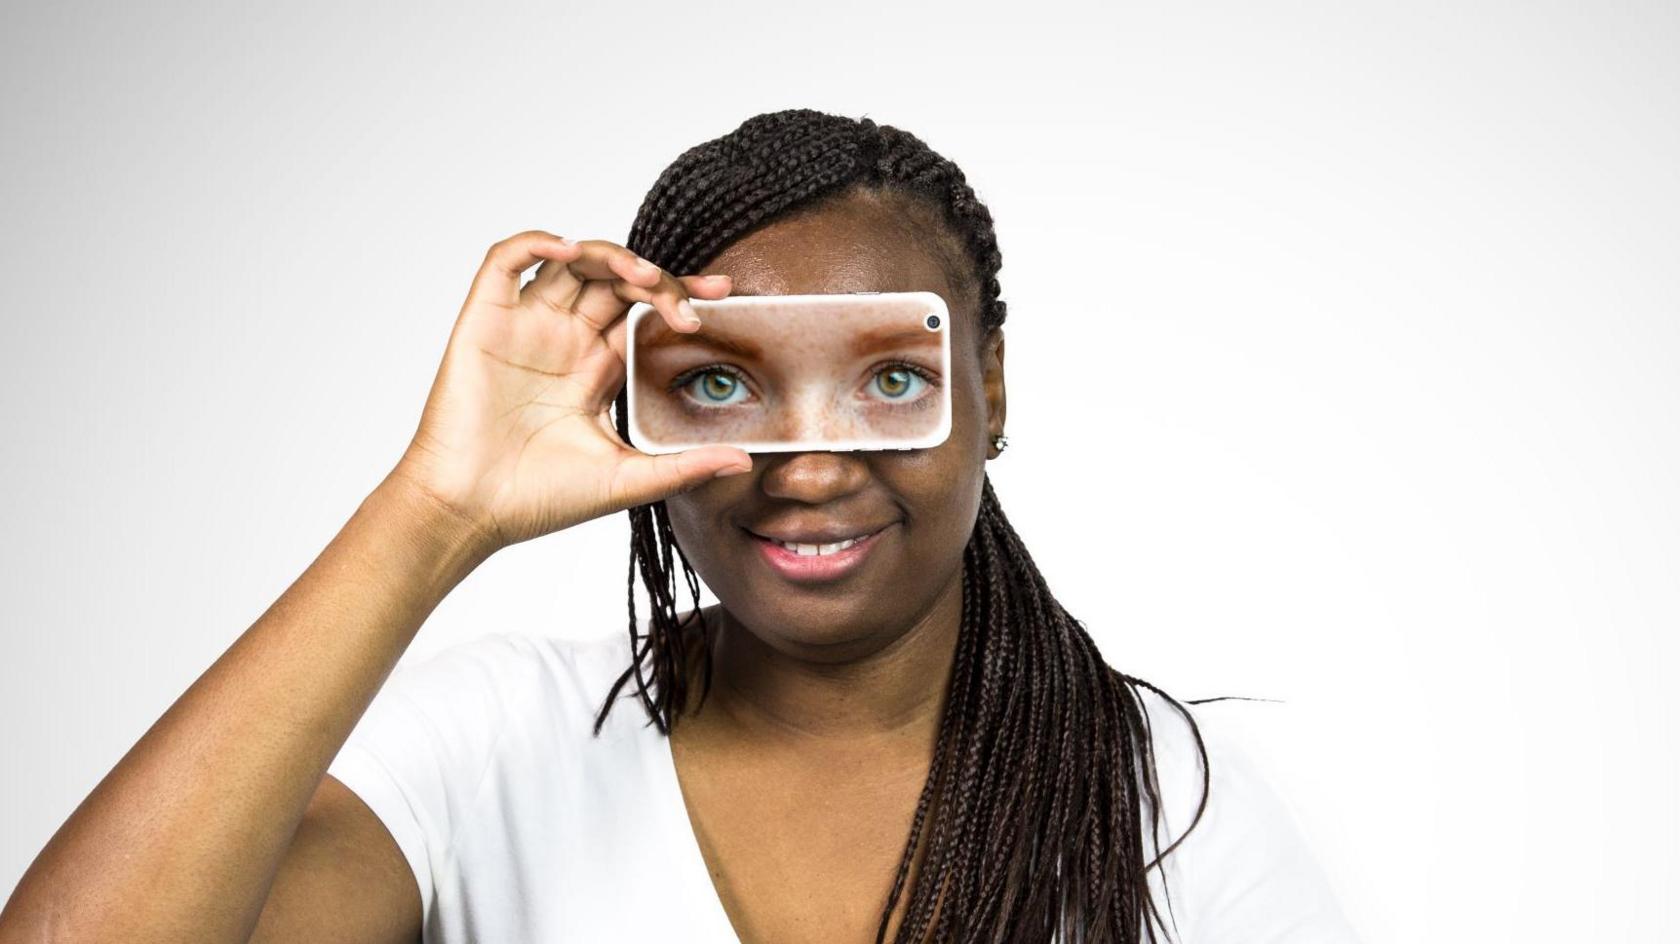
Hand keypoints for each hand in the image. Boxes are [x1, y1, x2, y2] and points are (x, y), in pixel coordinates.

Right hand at [388, 230, 751, 553]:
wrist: (470, 511)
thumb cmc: (538, 499)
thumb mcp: (626, 480)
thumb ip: (684, 466)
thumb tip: (746, 462)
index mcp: (596, 367)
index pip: (644, 311)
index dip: (680, 294)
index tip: (723, 293)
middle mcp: (563, 338)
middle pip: (616, 280)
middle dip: (657, 278)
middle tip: (691, 300)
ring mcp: (525, 325)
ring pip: (571, 261)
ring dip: (609, 255)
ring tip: (642, 275)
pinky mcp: (484, 320)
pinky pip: (505, 260)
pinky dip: (537, 243)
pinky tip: (568, 250)